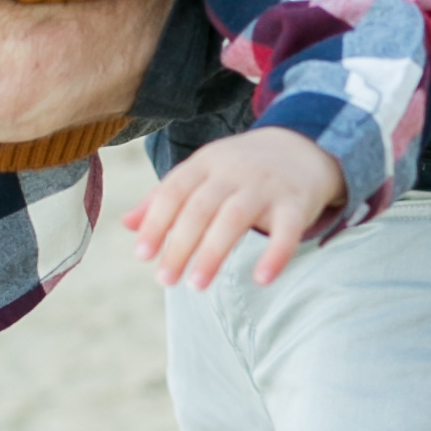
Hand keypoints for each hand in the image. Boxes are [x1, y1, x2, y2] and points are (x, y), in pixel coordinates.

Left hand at [124, 129, 345, 292]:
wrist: (303, 145)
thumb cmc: (242, 168)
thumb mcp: (203, 172)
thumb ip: (166, 197)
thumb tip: (126, 225)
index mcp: (206, 163)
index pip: (174, 191)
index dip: (156, 222)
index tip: (142, 255)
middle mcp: (233, 171)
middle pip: (201, 208)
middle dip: (180, 245)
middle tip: (165, 280)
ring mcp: (266, 186)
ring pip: (235, 218)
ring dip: (213, 253)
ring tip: (197, 286)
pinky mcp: (296, 203)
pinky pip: (287, 229)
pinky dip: (275, 254)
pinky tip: (261, 279)